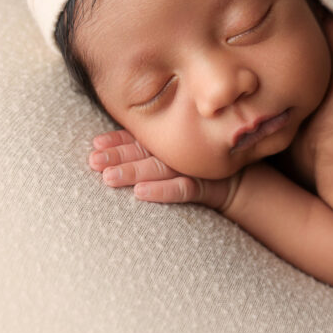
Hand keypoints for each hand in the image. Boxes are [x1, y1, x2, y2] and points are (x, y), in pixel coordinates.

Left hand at [87, 129, 239, 209]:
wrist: (238, 183)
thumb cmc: (197, 167)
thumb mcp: (172, 154)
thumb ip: (146, 147)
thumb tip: (102, 146)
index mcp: (167, 142)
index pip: (138, 139)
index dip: (117, 141)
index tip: (96, 144)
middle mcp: (177, 151)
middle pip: (142, 152)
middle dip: (117, 156)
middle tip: (94, 161)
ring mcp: (190, 168)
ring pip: (156, 169)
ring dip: (132, 173)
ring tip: (108, 178)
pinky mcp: (203, 187)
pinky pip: (180, 189)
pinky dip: (161, 191)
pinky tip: (140, 194)